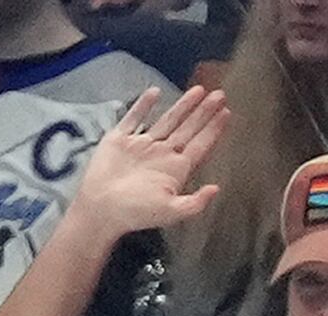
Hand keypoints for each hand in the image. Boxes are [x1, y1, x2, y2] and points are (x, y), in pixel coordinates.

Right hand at [69, 85, 228, 241]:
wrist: (101, 209)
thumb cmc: (135, 213)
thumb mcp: (170, 212)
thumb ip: (195, 203)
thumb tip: (217, 189)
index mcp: (175, 170)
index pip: (200, 145)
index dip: (213, 130)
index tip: (226, 113)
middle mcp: (161, 155)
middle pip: (188, 129)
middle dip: (204, 112)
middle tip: (220, 94)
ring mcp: (142, 146)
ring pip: (167, 120)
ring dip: (183, 105)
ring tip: (199, 90)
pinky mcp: (121, 139)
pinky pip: (134, 117)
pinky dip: (144, 105)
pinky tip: (155, 91)